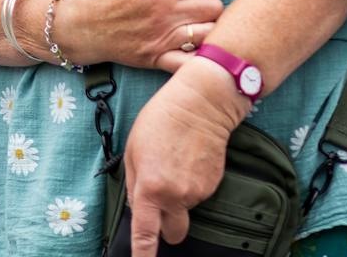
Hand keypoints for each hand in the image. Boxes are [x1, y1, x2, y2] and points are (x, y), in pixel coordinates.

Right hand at [50, 0, 223, 71]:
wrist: (80, 22)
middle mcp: (164, 12)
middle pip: (214, 7)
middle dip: (211, 4)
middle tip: (198, 6)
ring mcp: (162, 37)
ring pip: (210, 33)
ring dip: (209, 28)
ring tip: (197, 25)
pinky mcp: (157, 58)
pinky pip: (191, 62)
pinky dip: (199, 56)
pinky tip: (193, 48)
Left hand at [122, 61, 248, 256]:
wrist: (200, 105)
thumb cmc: (161, 122)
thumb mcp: (133, 150)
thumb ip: (134, 184)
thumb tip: (139, 209)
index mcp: (150, 188)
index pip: (146, 233)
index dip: (143, 254)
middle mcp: (176, 196)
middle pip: (172, 233)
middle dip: (165, 225)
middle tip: (160, 199)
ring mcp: (198, 193)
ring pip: (184, 210)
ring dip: (177, 198)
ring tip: (173, 163)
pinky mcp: (213, 187)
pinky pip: (197, 196)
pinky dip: (190, 185)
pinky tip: (187, 161)